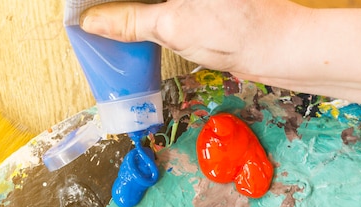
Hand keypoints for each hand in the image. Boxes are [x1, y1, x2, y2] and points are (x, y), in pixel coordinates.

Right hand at [79, 0, 301, 84]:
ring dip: (129, 7)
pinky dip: (146, 8)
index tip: (83, 8)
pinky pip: (163, 0)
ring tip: (105, 19)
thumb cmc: (235, 30)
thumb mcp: (172, 25)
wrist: (277, 47)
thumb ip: (128, 20)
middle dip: (114, 4)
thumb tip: (94, 20)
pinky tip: (131, 20)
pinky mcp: (199, 0)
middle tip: (92, 14)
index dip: (101, 0)